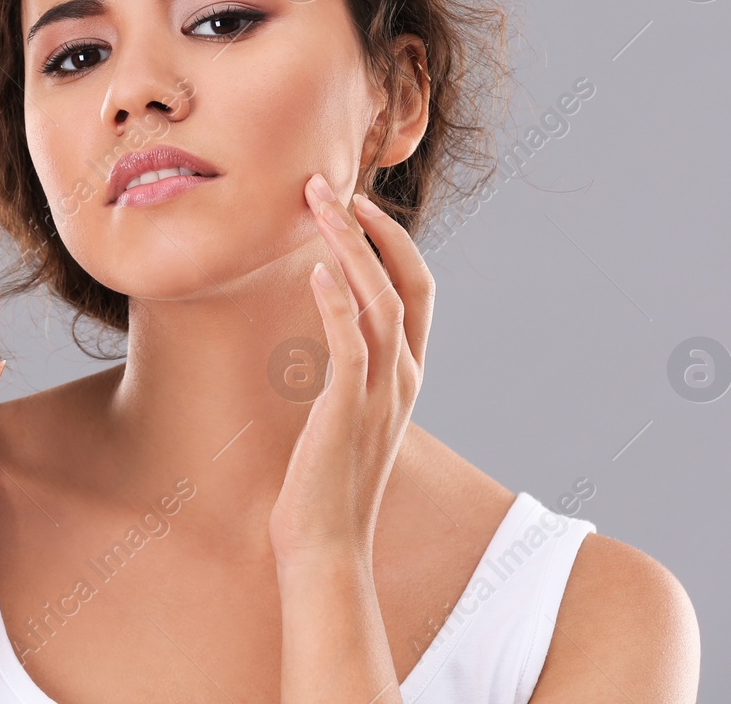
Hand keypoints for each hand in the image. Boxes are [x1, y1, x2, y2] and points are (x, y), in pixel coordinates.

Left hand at [269, 173, 433, 566]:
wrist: (325, 546)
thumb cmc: (325, 481)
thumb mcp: (345, 414)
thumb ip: (349, 371)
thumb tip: (325, 328)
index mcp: (406, 374)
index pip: (417, 289)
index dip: (392, 241)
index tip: (356, 203)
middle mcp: (404, 377)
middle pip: (407, 281)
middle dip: (372, 227)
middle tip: (329, 183)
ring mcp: (382, 393)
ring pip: (380, 300)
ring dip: (348, 245)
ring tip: (315, 204)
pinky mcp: (349, 409)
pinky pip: (350, 342)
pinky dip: (335, 301)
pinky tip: (313, 270)